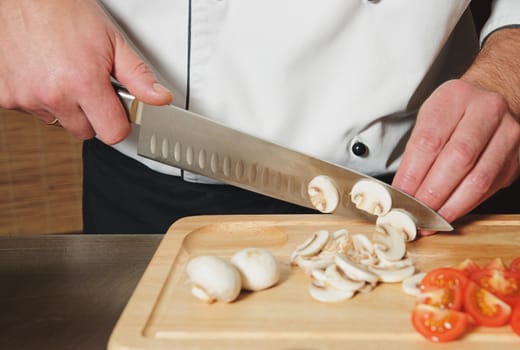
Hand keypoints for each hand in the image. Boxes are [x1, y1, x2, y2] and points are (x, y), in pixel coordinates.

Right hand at [0, 0, 171, 143]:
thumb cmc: (64, 12)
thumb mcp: (113, 42)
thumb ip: (139, 77)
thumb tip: (160, 98)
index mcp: (83, 83)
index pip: (113, 133)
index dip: (118, 123)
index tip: (117, 111)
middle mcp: (53, 95)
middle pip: (86, 131)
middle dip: (92, 114)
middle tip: (88, 85)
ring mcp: (26, 98)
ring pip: (58, 122)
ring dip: (64, 107)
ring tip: (63, 74)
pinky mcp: (6, 97)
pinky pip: (32, 112)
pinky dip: (39, 99)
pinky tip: (42, 75)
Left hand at [392, 79, 519, 232]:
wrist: (494, 98)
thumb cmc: (454, 112)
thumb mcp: (429, 118)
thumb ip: (416, 151)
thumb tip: (402, 191)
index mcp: (455, 98)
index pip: (428, 141)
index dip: (412, 175)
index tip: (398, 196)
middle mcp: (486, 112)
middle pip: (457, 160)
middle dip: (431, 194)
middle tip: (412, 213)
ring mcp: (507, 134)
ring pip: (478, 179)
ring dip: (450, 206)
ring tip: (429, 221)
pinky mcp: (515, 158)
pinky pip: (489, 189)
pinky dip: (465, 206)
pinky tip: (448, 213)